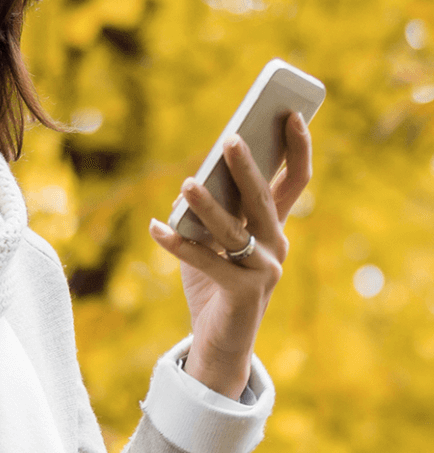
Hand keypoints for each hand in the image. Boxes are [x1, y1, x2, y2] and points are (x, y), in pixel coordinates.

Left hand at [149, 112, 312, 398]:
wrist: (220, 339)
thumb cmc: (214, 281)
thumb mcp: (212, 239)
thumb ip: (208, 210)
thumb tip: (193, 181)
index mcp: (273, 225)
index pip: (295, 180)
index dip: (297, 147)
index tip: (292, 114)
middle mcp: (276, 244)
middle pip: (263, 198)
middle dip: (247, 167)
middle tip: (230, 139)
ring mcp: (264, 269)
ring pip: (233, 230)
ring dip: (208, 205)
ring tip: (186, 183)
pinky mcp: (242, 292)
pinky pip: (205, 262)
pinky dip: (177, 244)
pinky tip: (155, 228)